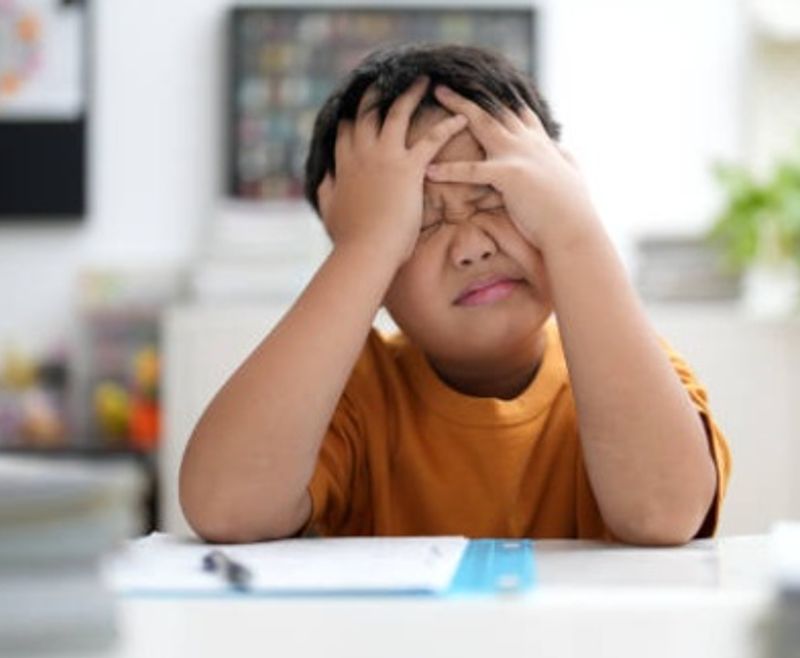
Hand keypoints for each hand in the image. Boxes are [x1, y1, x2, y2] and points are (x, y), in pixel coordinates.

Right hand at [319, 78, 467, 264]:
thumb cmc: (349, 238)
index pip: (346, 130)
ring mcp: (385, 157)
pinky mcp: (408, 168)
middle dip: (378, 92)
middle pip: (368, 112)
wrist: (365, 251)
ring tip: (424, 80)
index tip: (360, 105)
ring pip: (398, 113)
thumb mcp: (329, 210)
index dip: (353, 115)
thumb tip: (321, 179)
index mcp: (344, 165)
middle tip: (389, 79)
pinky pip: (432, 139)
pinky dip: (448, 126)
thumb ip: (326, 190)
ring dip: (411, 94)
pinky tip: (462, 117)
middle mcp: (362, 154)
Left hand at [425, 86, 598, 251]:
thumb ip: (564, 158)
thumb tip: (561, 150)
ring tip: (437, 96)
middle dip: (471, 94)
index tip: (482, 86)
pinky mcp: (510, 175)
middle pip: (496, 110)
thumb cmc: (573, 208)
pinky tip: (429, 170)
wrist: (574, 229)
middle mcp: (529, 143)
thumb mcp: (573, 174)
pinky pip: (472, 171)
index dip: (499, 98)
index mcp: (541, 144)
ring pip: (484, 124)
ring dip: (458, 110)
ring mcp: (519, 155)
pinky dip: (449, 170)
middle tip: (447, 83)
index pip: (517, 112)